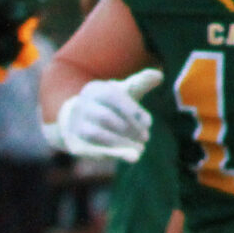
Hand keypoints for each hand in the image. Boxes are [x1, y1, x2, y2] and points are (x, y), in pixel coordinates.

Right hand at [47, 68, 161, 161]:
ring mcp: (74, 126)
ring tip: (140, 150)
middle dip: (129, 129)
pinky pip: (90, 151)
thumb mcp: (125, 91)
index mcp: (94, 89)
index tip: (149, 123)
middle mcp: (81, 106)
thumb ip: (142, 82)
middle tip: (145, 138)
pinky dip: (110, 154)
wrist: (83, 121)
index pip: (113, 96)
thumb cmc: (112, 103)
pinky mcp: (75, 144)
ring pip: (96, 135)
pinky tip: (128, 157)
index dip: (133, 111)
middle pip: (105, 117)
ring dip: (121, 143)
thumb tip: (159, 75)